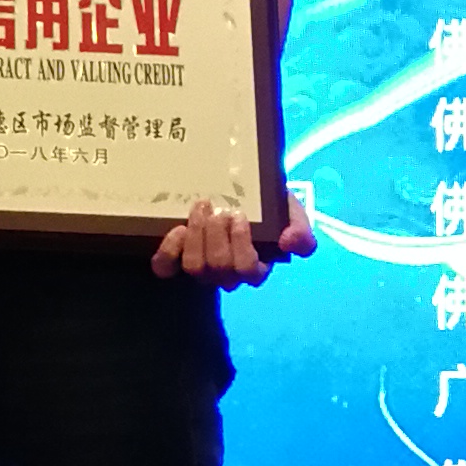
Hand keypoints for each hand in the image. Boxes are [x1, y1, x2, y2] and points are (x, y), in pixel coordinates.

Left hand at [151, 181, 316, 284]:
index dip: (241, 245)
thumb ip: (300, 228)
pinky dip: (169, 249)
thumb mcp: (290, 211)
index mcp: (256, 267)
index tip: (239, 214)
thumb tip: (290, 242)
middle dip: (216, 235)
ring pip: (194, 267)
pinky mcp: (174, 261)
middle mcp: (227, 274)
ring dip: (196, 236)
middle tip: (218, 208)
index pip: (249, 272)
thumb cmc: (267, 205)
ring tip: (201, 208)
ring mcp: (200, 268)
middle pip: (218, 268)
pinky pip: (165, 267)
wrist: (239, 191)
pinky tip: (177, 228)